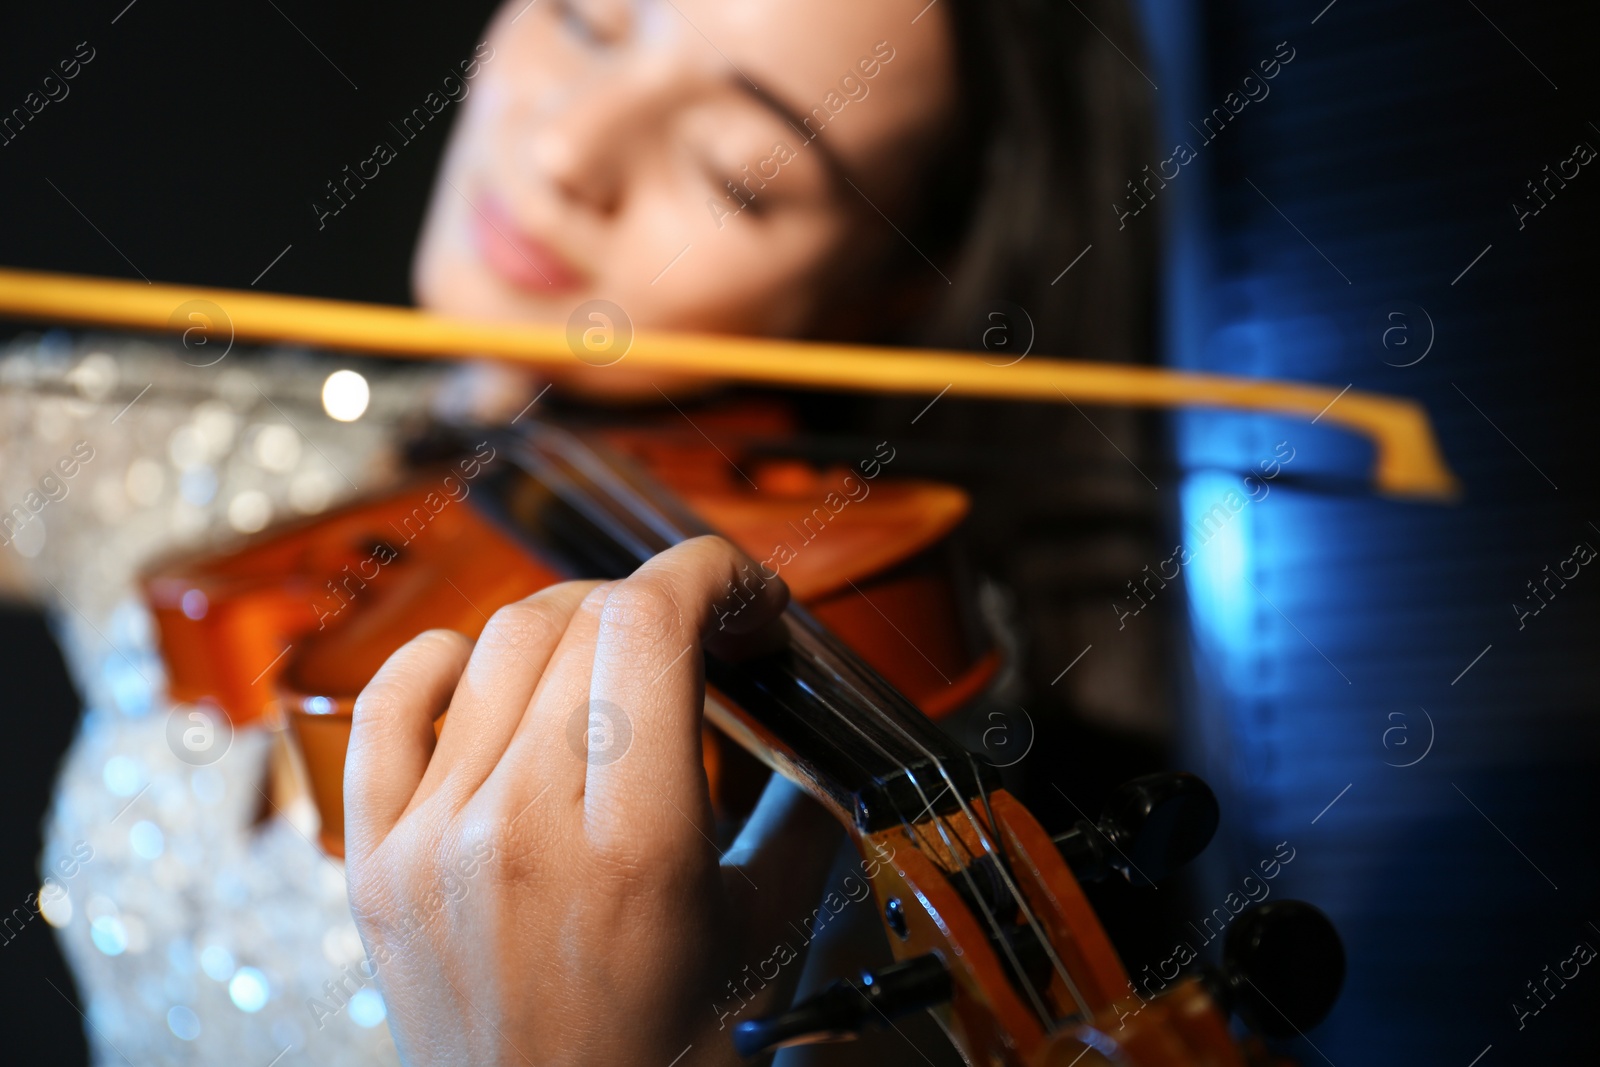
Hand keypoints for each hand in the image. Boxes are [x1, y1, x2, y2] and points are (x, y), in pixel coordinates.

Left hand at [344, 536, 841, 1065]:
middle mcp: (519, 830)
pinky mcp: (375, 858)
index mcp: (633, 850)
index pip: (650, 625)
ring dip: (575, 625)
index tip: (744, 593)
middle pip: (582, 619)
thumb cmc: (660, 1054)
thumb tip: (807, 726)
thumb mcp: (760, 933)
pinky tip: (485, 669)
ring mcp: (433, 840)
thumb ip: (798, 816)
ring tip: (613, 664)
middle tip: (703, 637)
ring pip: (496, 643)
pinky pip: (389, 703)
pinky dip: (442, 659)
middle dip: (660, 602)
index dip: (709, 574)